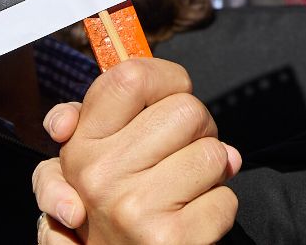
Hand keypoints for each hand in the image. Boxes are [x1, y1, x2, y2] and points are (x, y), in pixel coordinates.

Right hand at [31, 59, 239, 244]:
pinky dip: (217, 210)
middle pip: (187, 111)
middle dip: (199, 130)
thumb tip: (81, 115)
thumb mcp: (80, 171)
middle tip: (180, 155)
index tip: (173, 92)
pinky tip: (190, 221)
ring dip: (211, 173)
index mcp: (80, 147)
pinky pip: (225, 199)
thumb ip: (84, 126)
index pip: (129, 78)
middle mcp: (101, 175)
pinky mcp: (170, 239)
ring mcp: (134, 208)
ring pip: (214, 153)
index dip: (166, 78)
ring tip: (182, 191)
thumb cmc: (108, 216)